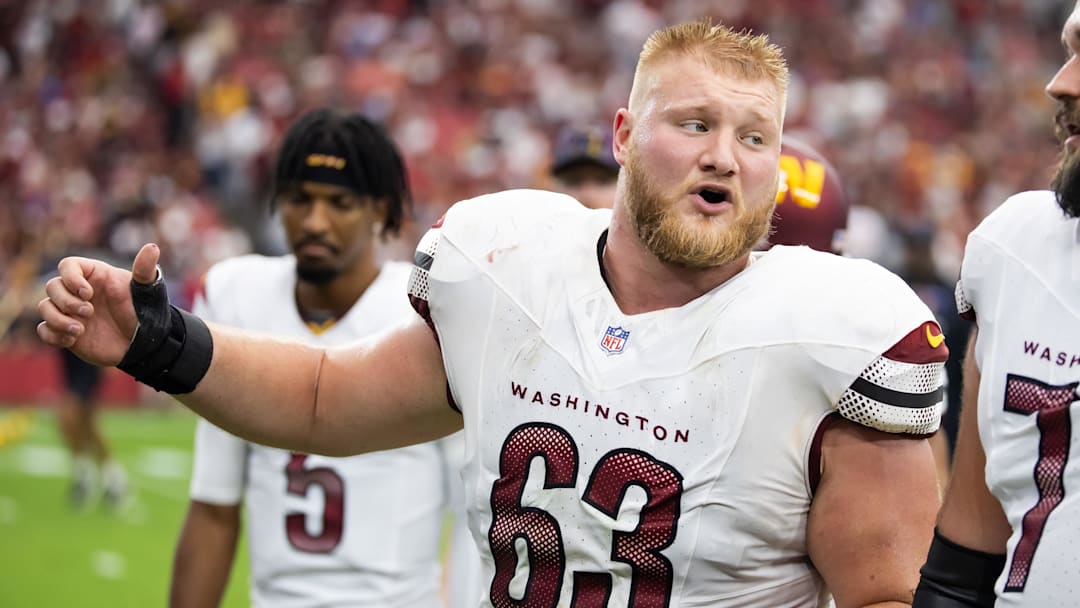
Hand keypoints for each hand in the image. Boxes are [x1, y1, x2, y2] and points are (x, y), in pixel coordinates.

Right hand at [37, 243, 161, 366]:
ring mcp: (70, 311)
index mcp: (94, 276)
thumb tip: (152, 247)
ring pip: (44, 307)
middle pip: (52, 286)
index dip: (71, 278)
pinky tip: (72, 340)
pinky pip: (44, 330)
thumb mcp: (147, 289)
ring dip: (57, 319)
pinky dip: (52, 335)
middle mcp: (77, 292)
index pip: (67, 265)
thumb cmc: (146, 312)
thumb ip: (145, 269)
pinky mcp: (65, 331)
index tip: (88, 293)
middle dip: (66, 301)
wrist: (144, 343)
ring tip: (79, 330)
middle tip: (90, 313)